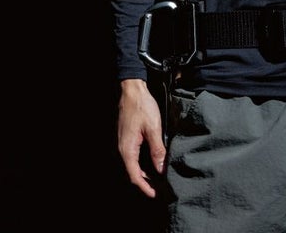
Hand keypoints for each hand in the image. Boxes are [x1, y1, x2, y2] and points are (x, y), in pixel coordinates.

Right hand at [117, 78, 166, 197]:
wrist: (132, 90)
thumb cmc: (142, 107)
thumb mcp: (153, 128)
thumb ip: (157, 150)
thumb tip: (161, 169)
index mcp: (127, 149)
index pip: (135, 176)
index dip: (146, 188)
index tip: (157, 195)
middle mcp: (123, 149)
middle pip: (134, 173)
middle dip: (147, 183)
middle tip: (162, 189)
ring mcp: (124, 144)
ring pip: (134, 165)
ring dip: (145, 174)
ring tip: (160, 179)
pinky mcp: (127, 139)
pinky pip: (134, 157)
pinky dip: (143, 164)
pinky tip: (153, 163)